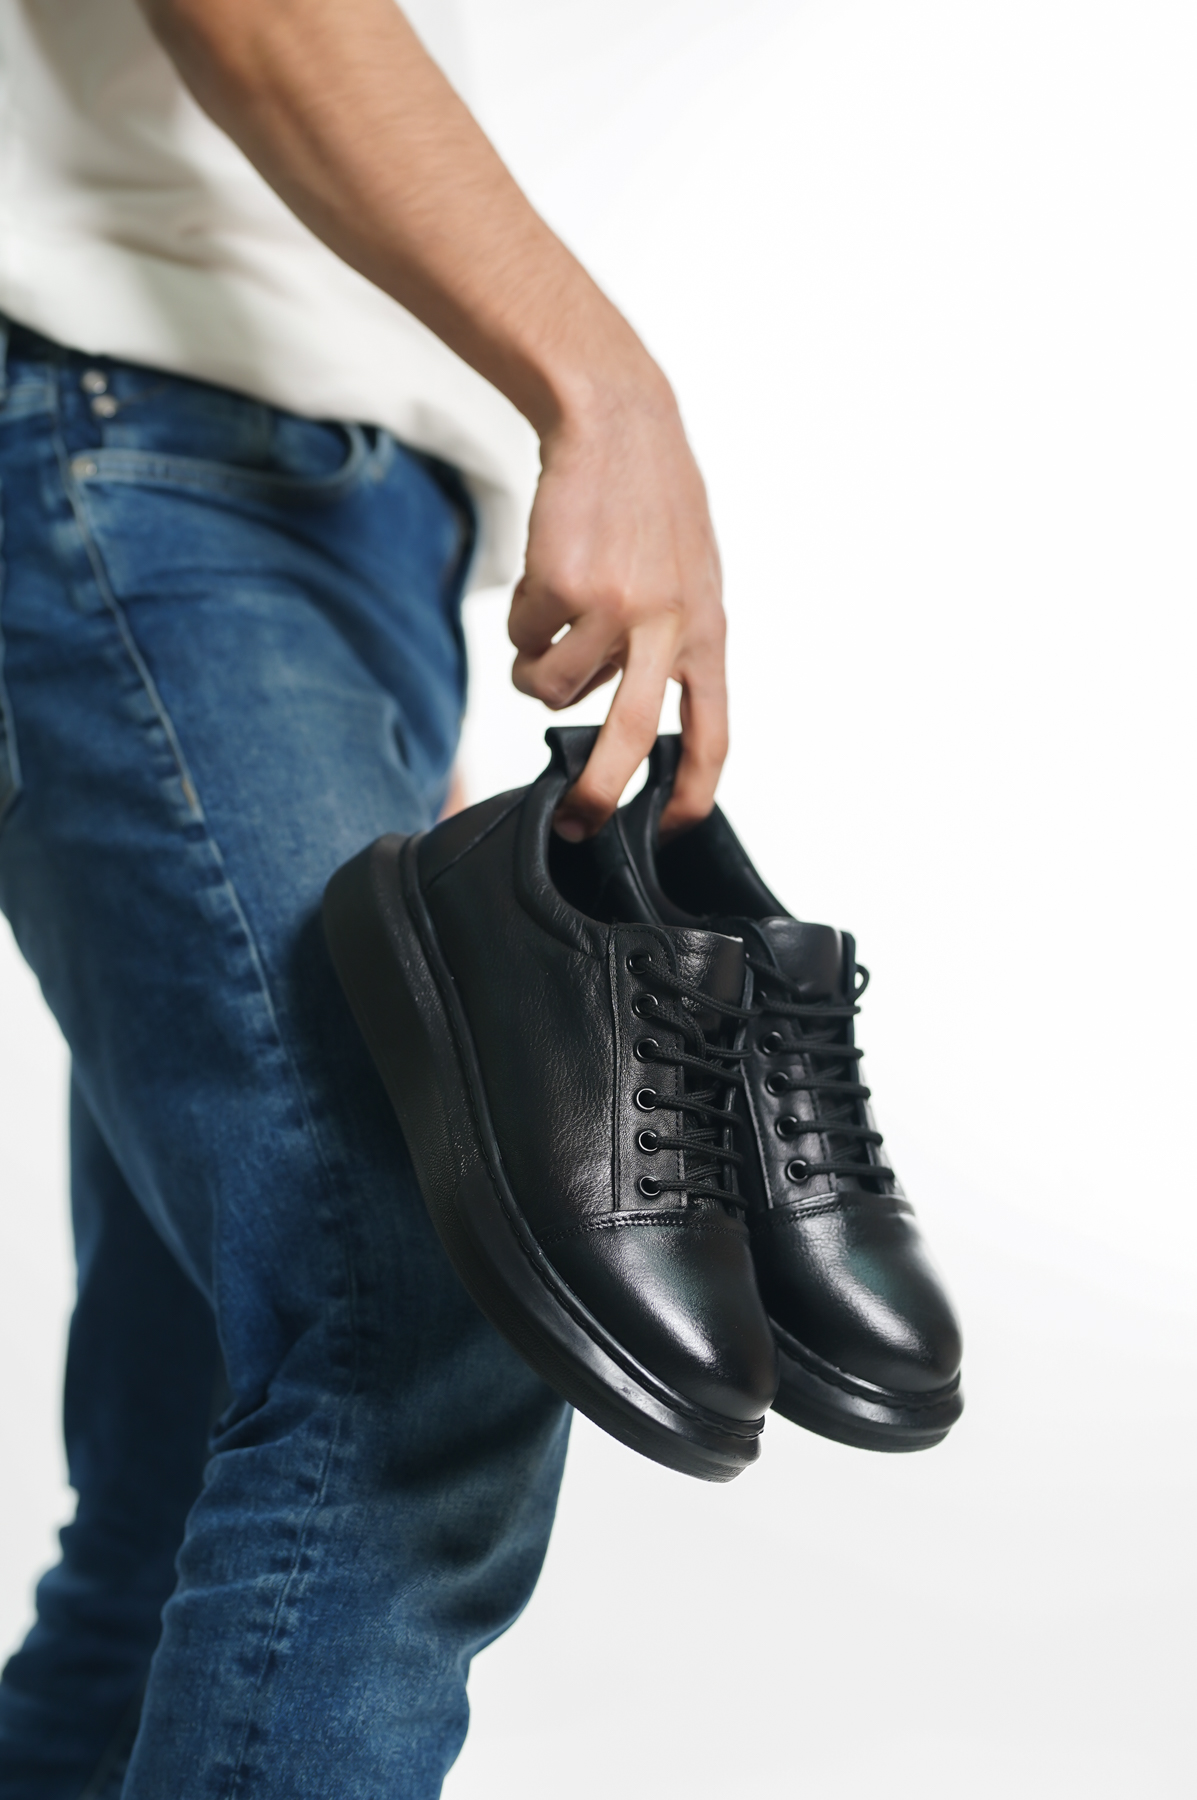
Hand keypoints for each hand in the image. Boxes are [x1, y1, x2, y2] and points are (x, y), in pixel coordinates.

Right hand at [509, 372, 727, 839]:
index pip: (713, 733)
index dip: (693, 793)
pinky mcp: (562, 585)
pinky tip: (544, 578)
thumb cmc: (650, 504)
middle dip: (599, 793)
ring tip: (553, 624)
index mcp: (707, 631)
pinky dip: (522, 622)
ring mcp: (614, 606)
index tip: (668, 828)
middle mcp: (667, 625)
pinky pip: (524, 639)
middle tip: (575, 822)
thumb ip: (674, 646)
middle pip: (633, 737)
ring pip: (555, 688)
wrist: (617, 422)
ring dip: (538, 671)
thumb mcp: (691, 579)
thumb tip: (630, 716)